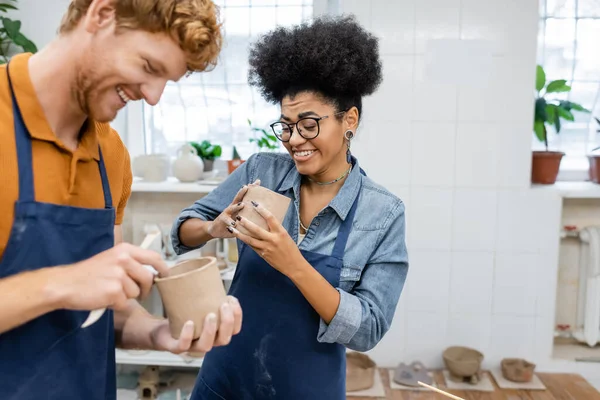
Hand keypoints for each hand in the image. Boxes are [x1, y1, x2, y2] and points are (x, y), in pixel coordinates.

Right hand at [51, 242, 168, 311]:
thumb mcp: (111, 259)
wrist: (64, 284)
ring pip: (137, 293)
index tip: (166, 276)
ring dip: (126, 297)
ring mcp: (119, 276)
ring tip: (110, 292)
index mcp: (125, 250)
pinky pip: (125, 303)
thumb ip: (130, 263)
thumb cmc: (88, 273)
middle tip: (137, 295)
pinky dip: (116, 305)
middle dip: (145, 290)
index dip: (163, 268)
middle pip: (149, 279)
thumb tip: (153, 273)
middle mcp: (124, 260)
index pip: (154, 257)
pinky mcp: (114, 291)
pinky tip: (104, 299)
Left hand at [150, 296, 242, 353]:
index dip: (237, 316)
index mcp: (217, 332)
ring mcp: (192, 347)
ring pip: (206, 346)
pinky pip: (184, 346)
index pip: (234, 329)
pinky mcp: (177, 348)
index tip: (231, 300)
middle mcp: (208, 342)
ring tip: (210, 315)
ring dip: (210, 330)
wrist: (161, 329)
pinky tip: (190, 323)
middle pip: (224, 339)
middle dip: (227, 322)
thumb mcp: (199, 303)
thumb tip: (208, 266)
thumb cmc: (183, 315)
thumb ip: (207, 291)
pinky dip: (188, 335)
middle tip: (223, 306)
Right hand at [207, 179, 260, 238]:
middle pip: (237, 198)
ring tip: (242, 204)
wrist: (216, 229)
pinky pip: (226, 220)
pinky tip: (234, 223)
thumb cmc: (231, 222)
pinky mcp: (222, 220)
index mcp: (238, 206)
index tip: (258, 181)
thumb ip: (248, 213)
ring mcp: (227, 212)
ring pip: (231, 208)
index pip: (246, 195)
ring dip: (236, 206)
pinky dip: (230, 222)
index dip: (251, 188)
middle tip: (246, 187)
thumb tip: (262, 210)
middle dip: (242, 192)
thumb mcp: (240, 216)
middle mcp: (232, 207)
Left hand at [227, 202, 302, 276]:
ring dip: (239, 233)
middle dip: (246, 222)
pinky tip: (239, 236)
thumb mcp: (285, 236)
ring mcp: (266, 248)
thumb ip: (276, 230)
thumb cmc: (291, 250)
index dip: (262, 210)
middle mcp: (272, 240)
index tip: (254, 204)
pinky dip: (245, 240)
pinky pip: (252, 246)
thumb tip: (266, 221)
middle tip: (238, 216)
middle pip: (256, 229)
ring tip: (231, 228)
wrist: (293, 265)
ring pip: (250, 239)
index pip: (270, 218)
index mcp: (281, 232)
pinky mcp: (262, 255)